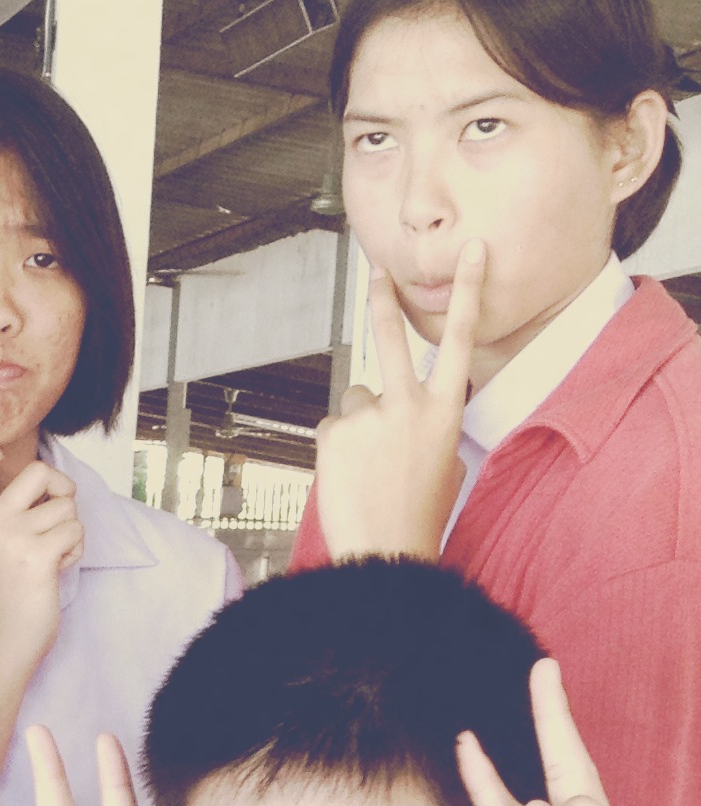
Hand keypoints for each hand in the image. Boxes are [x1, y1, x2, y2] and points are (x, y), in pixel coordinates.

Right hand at [0, 447, 82, 674]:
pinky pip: (75, 532)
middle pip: (38, 470)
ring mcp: (13, 537)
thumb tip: (51, 481)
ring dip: (70, 530)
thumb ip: (8, 513)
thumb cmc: (5, 593)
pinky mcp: (38, 556)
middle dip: (61, 488)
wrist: (3, 640)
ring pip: (67, 507)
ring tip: (52, 555)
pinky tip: (58, 568)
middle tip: (56, 512)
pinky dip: (75, 550)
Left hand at [313, 244, 484, 560]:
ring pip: (356, 398)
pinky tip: (349, 474)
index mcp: (446, 409)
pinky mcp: (334, 433)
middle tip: (375, 273)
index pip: (460, 337)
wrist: (385, 552)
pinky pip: (333, 427)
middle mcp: (409, 404)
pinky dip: (337, 447)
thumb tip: (402, 411)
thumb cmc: (419, 512)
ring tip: (368, 464)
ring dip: (358, 421)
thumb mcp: (445, 460)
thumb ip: (427, 423)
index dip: (469, 290)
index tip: (473, 254)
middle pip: (391, 336)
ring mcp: (369, 416)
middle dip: (383, 299)